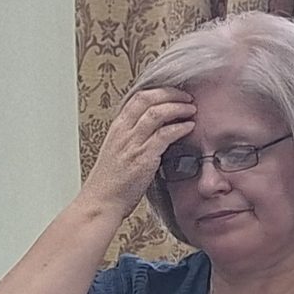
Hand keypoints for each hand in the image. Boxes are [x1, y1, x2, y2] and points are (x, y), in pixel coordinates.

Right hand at [79, 87, 197, 218]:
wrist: (101, 203)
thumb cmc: (111, 183)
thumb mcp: (118, 152)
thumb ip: (133, 138)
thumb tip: (156, 130)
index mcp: (117, 128)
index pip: (138, 97)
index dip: (159, 91)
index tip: (174, 92)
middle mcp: (123, 132)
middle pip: (148, 98)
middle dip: (171, 93)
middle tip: (187, 97)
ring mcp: (132, 144)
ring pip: (157, 113)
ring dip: (178, 107)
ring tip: (191, 109)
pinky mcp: (143, 158)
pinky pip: (164, 135)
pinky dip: (179, 128)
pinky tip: (189, 127)